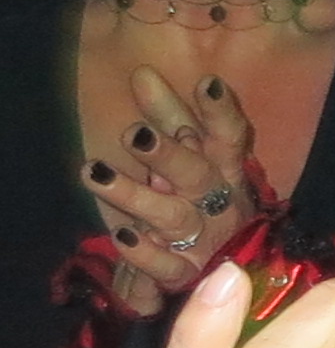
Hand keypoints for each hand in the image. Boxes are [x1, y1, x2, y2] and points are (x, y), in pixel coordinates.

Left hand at [89, 68, 263, 316]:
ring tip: (94, 174)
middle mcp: (219, 203)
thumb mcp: (190, 161)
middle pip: (197, 175)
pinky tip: (123, 238)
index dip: (220, 113)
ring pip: (173, 217)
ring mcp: (204, 240)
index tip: (205, 83)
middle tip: (134, 134)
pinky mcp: (186, 274)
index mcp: (226, 172)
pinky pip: (166, 267)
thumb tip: (142, 73)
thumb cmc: (199, 205)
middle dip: (167, 154)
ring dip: (135, 196)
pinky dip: (145, 254)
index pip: (228, 138)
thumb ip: (169, 121)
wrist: (221, 274)